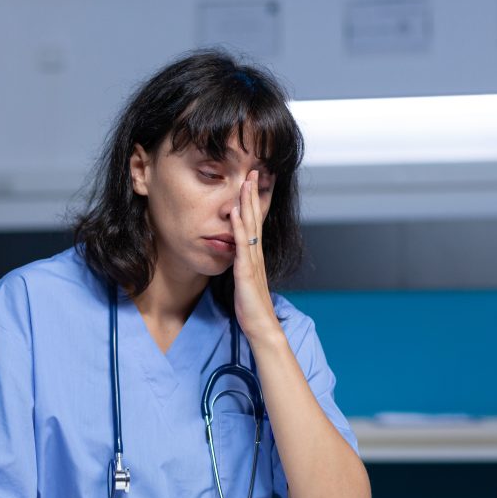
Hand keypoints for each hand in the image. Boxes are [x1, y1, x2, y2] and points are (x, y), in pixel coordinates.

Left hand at [230, 170, 279, 341]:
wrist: (261, 327)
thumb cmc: (252, 308)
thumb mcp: (245, 281)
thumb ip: (241, 266)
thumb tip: (235, 255)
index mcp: (255, 256)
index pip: (255, 222)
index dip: (253, 202)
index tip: (251, 183)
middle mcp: (256, 254)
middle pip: (256, 218)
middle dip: (253, 194)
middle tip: (253, 171)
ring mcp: (253, 261)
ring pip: (251, 226)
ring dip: (248, 203)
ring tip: (246, 182)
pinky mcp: (246, 271)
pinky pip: (243, 245)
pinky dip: (240, 227)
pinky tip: (237, 213)